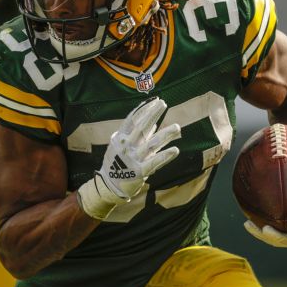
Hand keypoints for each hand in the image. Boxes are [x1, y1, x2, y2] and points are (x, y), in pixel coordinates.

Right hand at [77, 97, 180, 219]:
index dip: (144, 109)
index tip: (155, 101)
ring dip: (165, 135)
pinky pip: (154, 163)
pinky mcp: (139, 172)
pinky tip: (175, 150)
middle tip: (163, 104)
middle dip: (152, 114)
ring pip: (151, 144)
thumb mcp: (120, 146)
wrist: (108, 185)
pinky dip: (165, 156)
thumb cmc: (116, 163)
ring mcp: (132, 159)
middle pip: (141, 127)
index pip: (132, 119)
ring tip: (178, 127)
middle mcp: (125, 146)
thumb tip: (154, 124)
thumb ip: (137, 136)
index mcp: (120, 138)